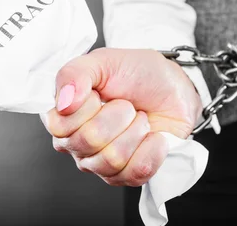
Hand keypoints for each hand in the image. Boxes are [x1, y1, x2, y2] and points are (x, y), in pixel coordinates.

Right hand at [40, 48, 201, 185]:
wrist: (175, 87)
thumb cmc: (137, 73)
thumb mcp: (103, 61)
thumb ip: (74, 74)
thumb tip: (64, 103)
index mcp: (65, 117)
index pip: (61, 126)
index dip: (88, 106)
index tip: (101, 93)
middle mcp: (78, 145)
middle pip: (90, 141)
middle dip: (119, 114)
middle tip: (127, 104)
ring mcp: (102, 164)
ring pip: (113, 159)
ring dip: (136, 130)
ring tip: (140, 118)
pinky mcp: (129, 175)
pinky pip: (136, 172)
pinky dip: (152, 149)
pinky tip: (153, 136)